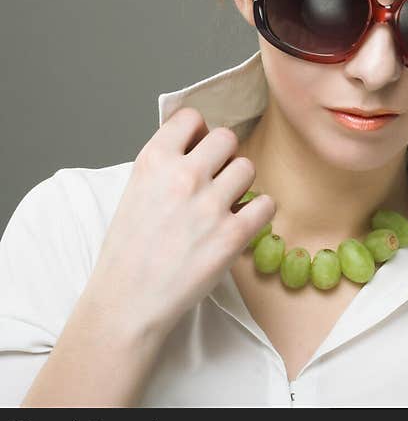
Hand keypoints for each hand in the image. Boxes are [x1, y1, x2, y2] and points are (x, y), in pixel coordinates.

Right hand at [87, 108, 275, 339]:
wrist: (127, 302)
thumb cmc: (129, 251)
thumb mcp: (135, 191)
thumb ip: (166, 165)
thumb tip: (201, 145)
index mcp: (153, 161)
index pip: (191, 117)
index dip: (198, 133)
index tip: (197, 150)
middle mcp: (183, 177)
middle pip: (227, 138)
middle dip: (225, 156)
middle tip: (215, 180)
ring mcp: (210, 205)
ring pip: (248, 168)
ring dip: (241, 185)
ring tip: (224, 205)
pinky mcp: (233, 235)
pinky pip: (266, 204)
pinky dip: (259, 212)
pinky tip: (243, 223)